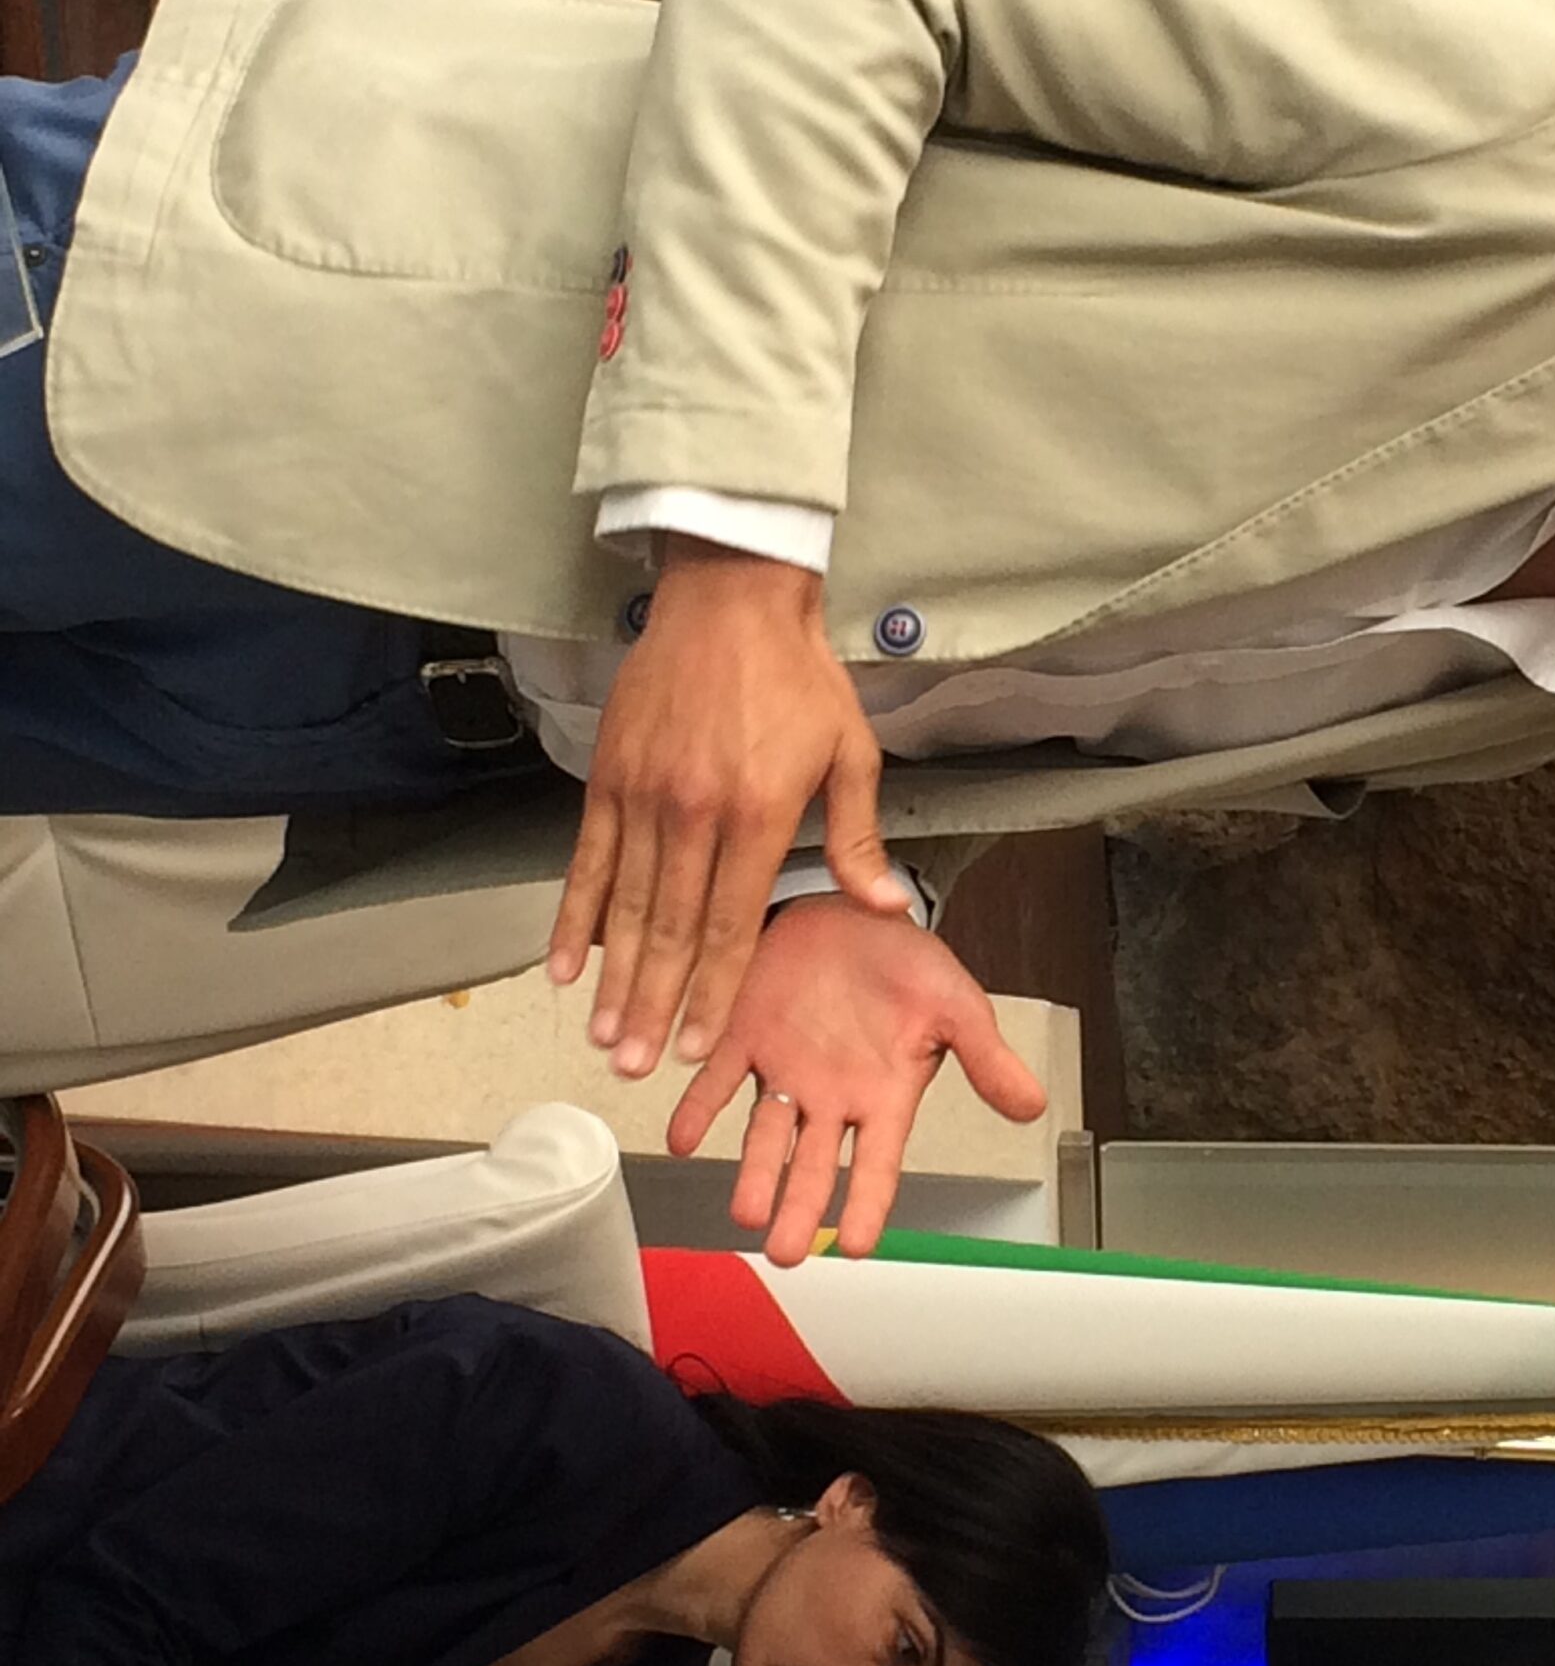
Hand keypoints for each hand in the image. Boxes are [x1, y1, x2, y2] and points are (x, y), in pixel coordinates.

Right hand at [546, 539, 913, 1078]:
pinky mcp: (610, 776)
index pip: (729, 924)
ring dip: (610, 977)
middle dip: (652, 1006)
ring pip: (622, 905)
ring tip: (600, 1035)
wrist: (731, 599)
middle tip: (634, 1066)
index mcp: (757, 815)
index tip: (696, 1044)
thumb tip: (885, 908)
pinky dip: (570, 916)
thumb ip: (857, 839)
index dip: (711, 991)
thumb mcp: (850, 753)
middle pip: (668, 930)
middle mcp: (694, 813)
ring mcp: (644, 795)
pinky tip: (559, 965)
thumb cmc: (798, 678)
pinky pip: (585, 860)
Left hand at [667, 893, 1048, 1264]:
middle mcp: (831, 1096)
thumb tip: (1031, 1104)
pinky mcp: (744, 1035)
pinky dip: (698, 1109)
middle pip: (814, 1166)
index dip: (867, 1205)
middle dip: (801, 1210)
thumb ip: (986, 1058)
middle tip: (787, 1251)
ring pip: (765, 1136)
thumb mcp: (957, 1004)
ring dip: (753, 1174)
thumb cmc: (907, 961)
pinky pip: (716, 1080)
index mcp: (884, 1096)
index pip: (877, 1165)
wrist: (853, 910)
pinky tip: (682, 1138)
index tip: (857, 1245)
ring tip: (746, 1210)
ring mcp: (785, 1070)